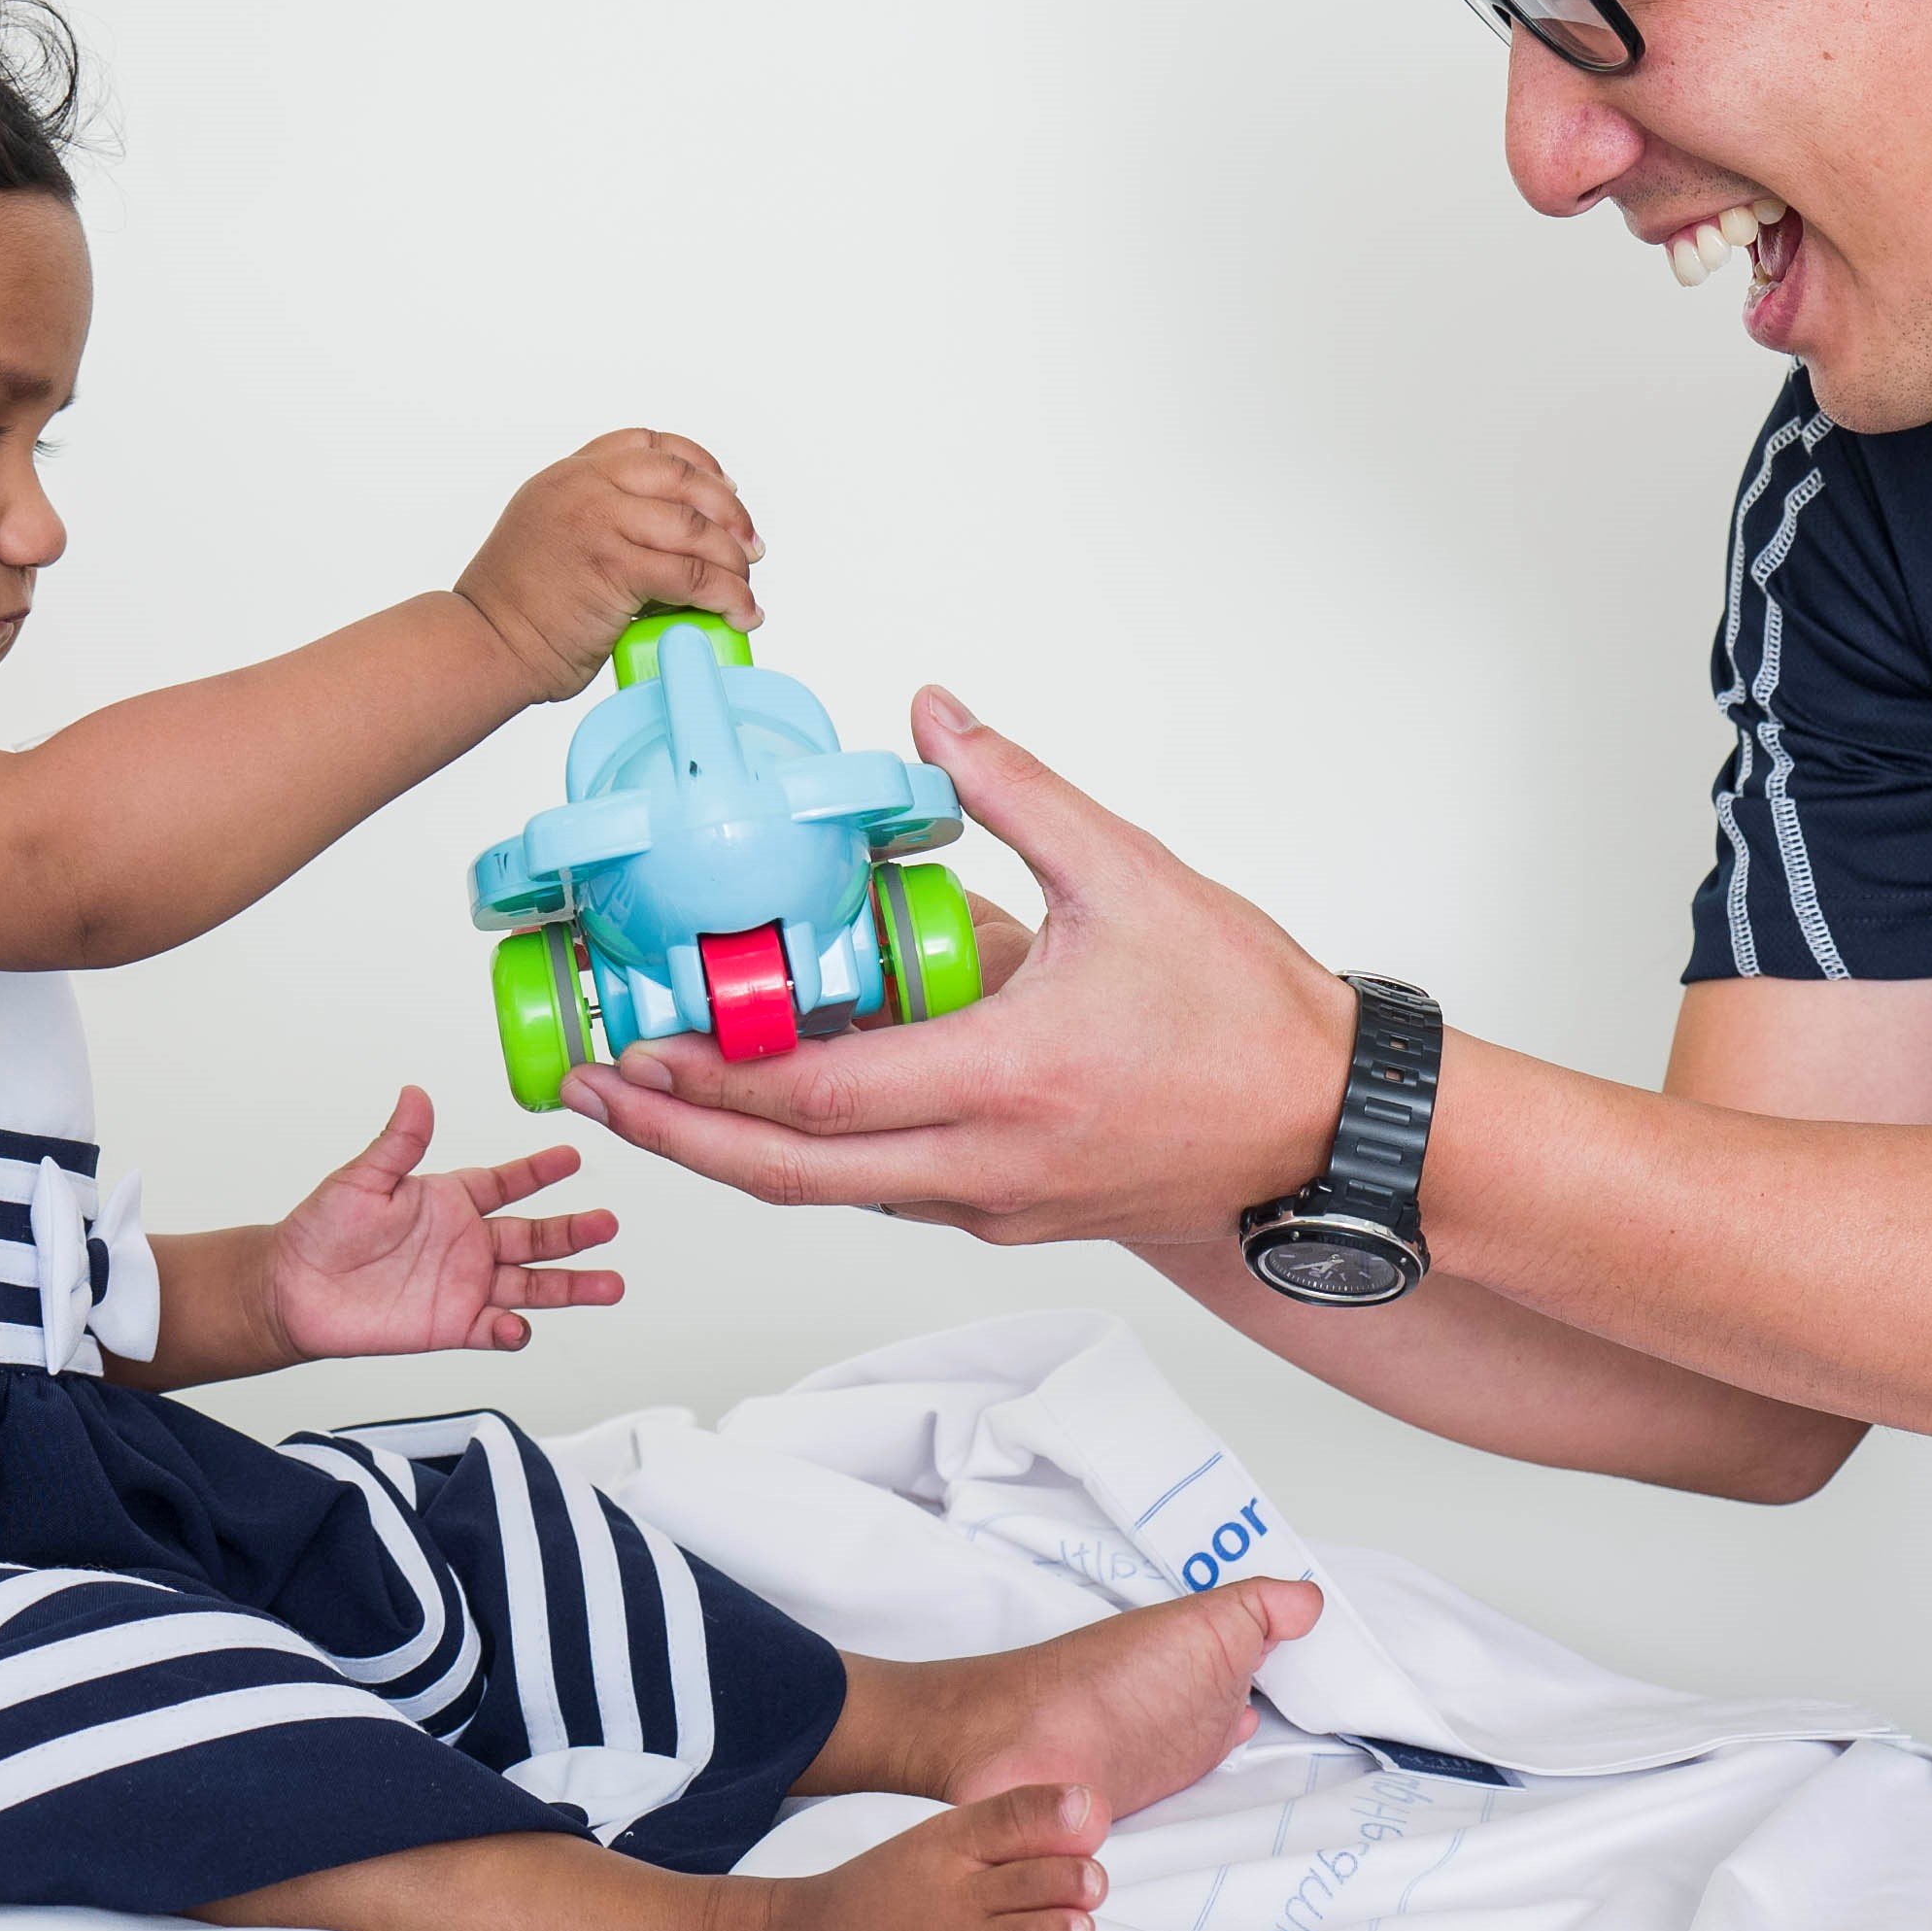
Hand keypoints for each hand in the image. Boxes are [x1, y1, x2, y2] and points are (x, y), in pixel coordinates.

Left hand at [263, 1087, 624, 1357]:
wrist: (293, 1291)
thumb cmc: (321, 1230)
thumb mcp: (361, 1179)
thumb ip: (398, 1143)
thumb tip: (416, 1096)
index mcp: (450, 1200)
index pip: (508, 1182)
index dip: (540, 1171)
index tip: (572, 1158)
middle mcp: (467, 1242)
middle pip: (535, 1237)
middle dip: (574, 1232)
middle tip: (607, 1224)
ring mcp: (464, 1285)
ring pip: (531, 1285)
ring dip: (569, 1286)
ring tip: (608, 1285)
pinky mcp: (452, 1324)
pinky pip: (492, 1328)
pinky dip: (511, 1330)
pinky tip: (521, 1326)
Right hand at [455, 429, 762, 699]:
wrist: (484, 642)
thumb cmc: (515, 607)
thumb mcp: (554, 536)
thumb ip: (604, 524)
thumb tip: (668, 548)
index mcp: (569, 475)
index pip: (648, 444)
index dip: (699, 463)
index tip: (725, 490)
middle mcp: (584, 487)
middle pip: (683, 477)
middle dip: (729, 512)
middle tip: (749, 547)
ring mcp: (599, 521)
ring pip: (695, 527)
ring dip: (734, 561)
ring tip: (745, 588)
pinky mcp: (614, 565)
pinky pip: (692, 575)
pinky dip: (727, 596)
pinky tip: (739, 613)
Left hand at [555, 693, 1358, 1243]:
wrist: (1333, 1131)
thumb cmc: (1250, 1019)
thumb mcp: (1132, 876)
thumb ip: (1019, 791)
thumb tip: (934, 717)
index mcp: (1007, 1078)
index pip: (818, 1097)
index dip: (709, 1080)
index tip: (631, 1051)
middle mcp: (989, 1163)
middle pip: (793, 1175)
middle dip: (679, 1137)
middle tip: (598, 1095)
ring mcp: (1000, 1201)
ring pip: (837, 1194)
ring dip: (743, 1151)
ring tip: (664, 1096)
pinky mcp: (1016, 1214)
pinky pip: (893, 1192)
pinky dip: (824, 1159)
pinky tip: (785, 1109)